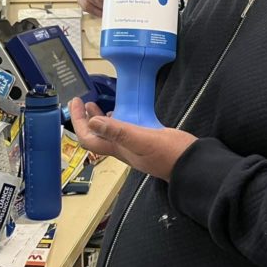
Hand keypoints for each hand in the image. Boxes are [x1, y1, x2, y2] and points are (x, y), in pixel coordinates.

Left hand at [69, 97, 195, 180]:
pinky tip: (122, 111)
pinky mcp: (145, 140)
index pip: (89, 138)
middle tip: (82, 101)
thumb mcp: (143, 139)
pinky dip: (117, 119)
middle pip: (96, 136)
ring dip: (99, 118)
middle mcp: (123, 149)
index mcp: (118, 149)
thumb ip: (119, 131)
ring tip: (94, 104)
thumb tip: (93, 121)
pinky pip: (124, 130)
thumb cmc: (169, 154)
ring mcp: (134, 146)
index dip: (79, 121)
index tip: (75, 102)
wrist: (192, 164)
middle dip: (85, 119)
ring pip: (109, 133)